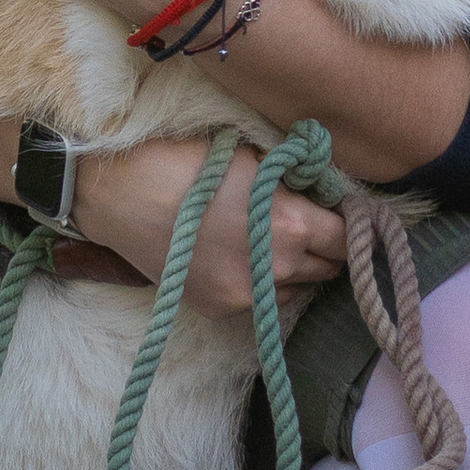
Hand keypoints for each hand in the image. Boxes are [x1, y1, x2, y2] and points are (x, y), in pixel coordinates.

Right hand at [74, 132, 344, 315]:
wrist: (122, 196)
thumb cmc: (187, 164)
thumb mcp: (252, 160)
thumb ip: (291, 185)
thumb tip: (318, 194)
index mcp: (290, 225)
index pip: (346, 238)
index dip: (347, 223)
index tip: (340, 213)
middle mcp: (276, 269)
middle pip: (327, 269)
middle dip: (324, 248)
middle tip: (311, 225)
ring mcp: (246, 296)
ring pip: (294, 289)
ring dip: (294, 269)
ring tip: (273, 242)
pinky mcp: (219, 309)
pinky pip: (259, 300)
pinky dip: (259, 282)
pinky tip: (238, 257)